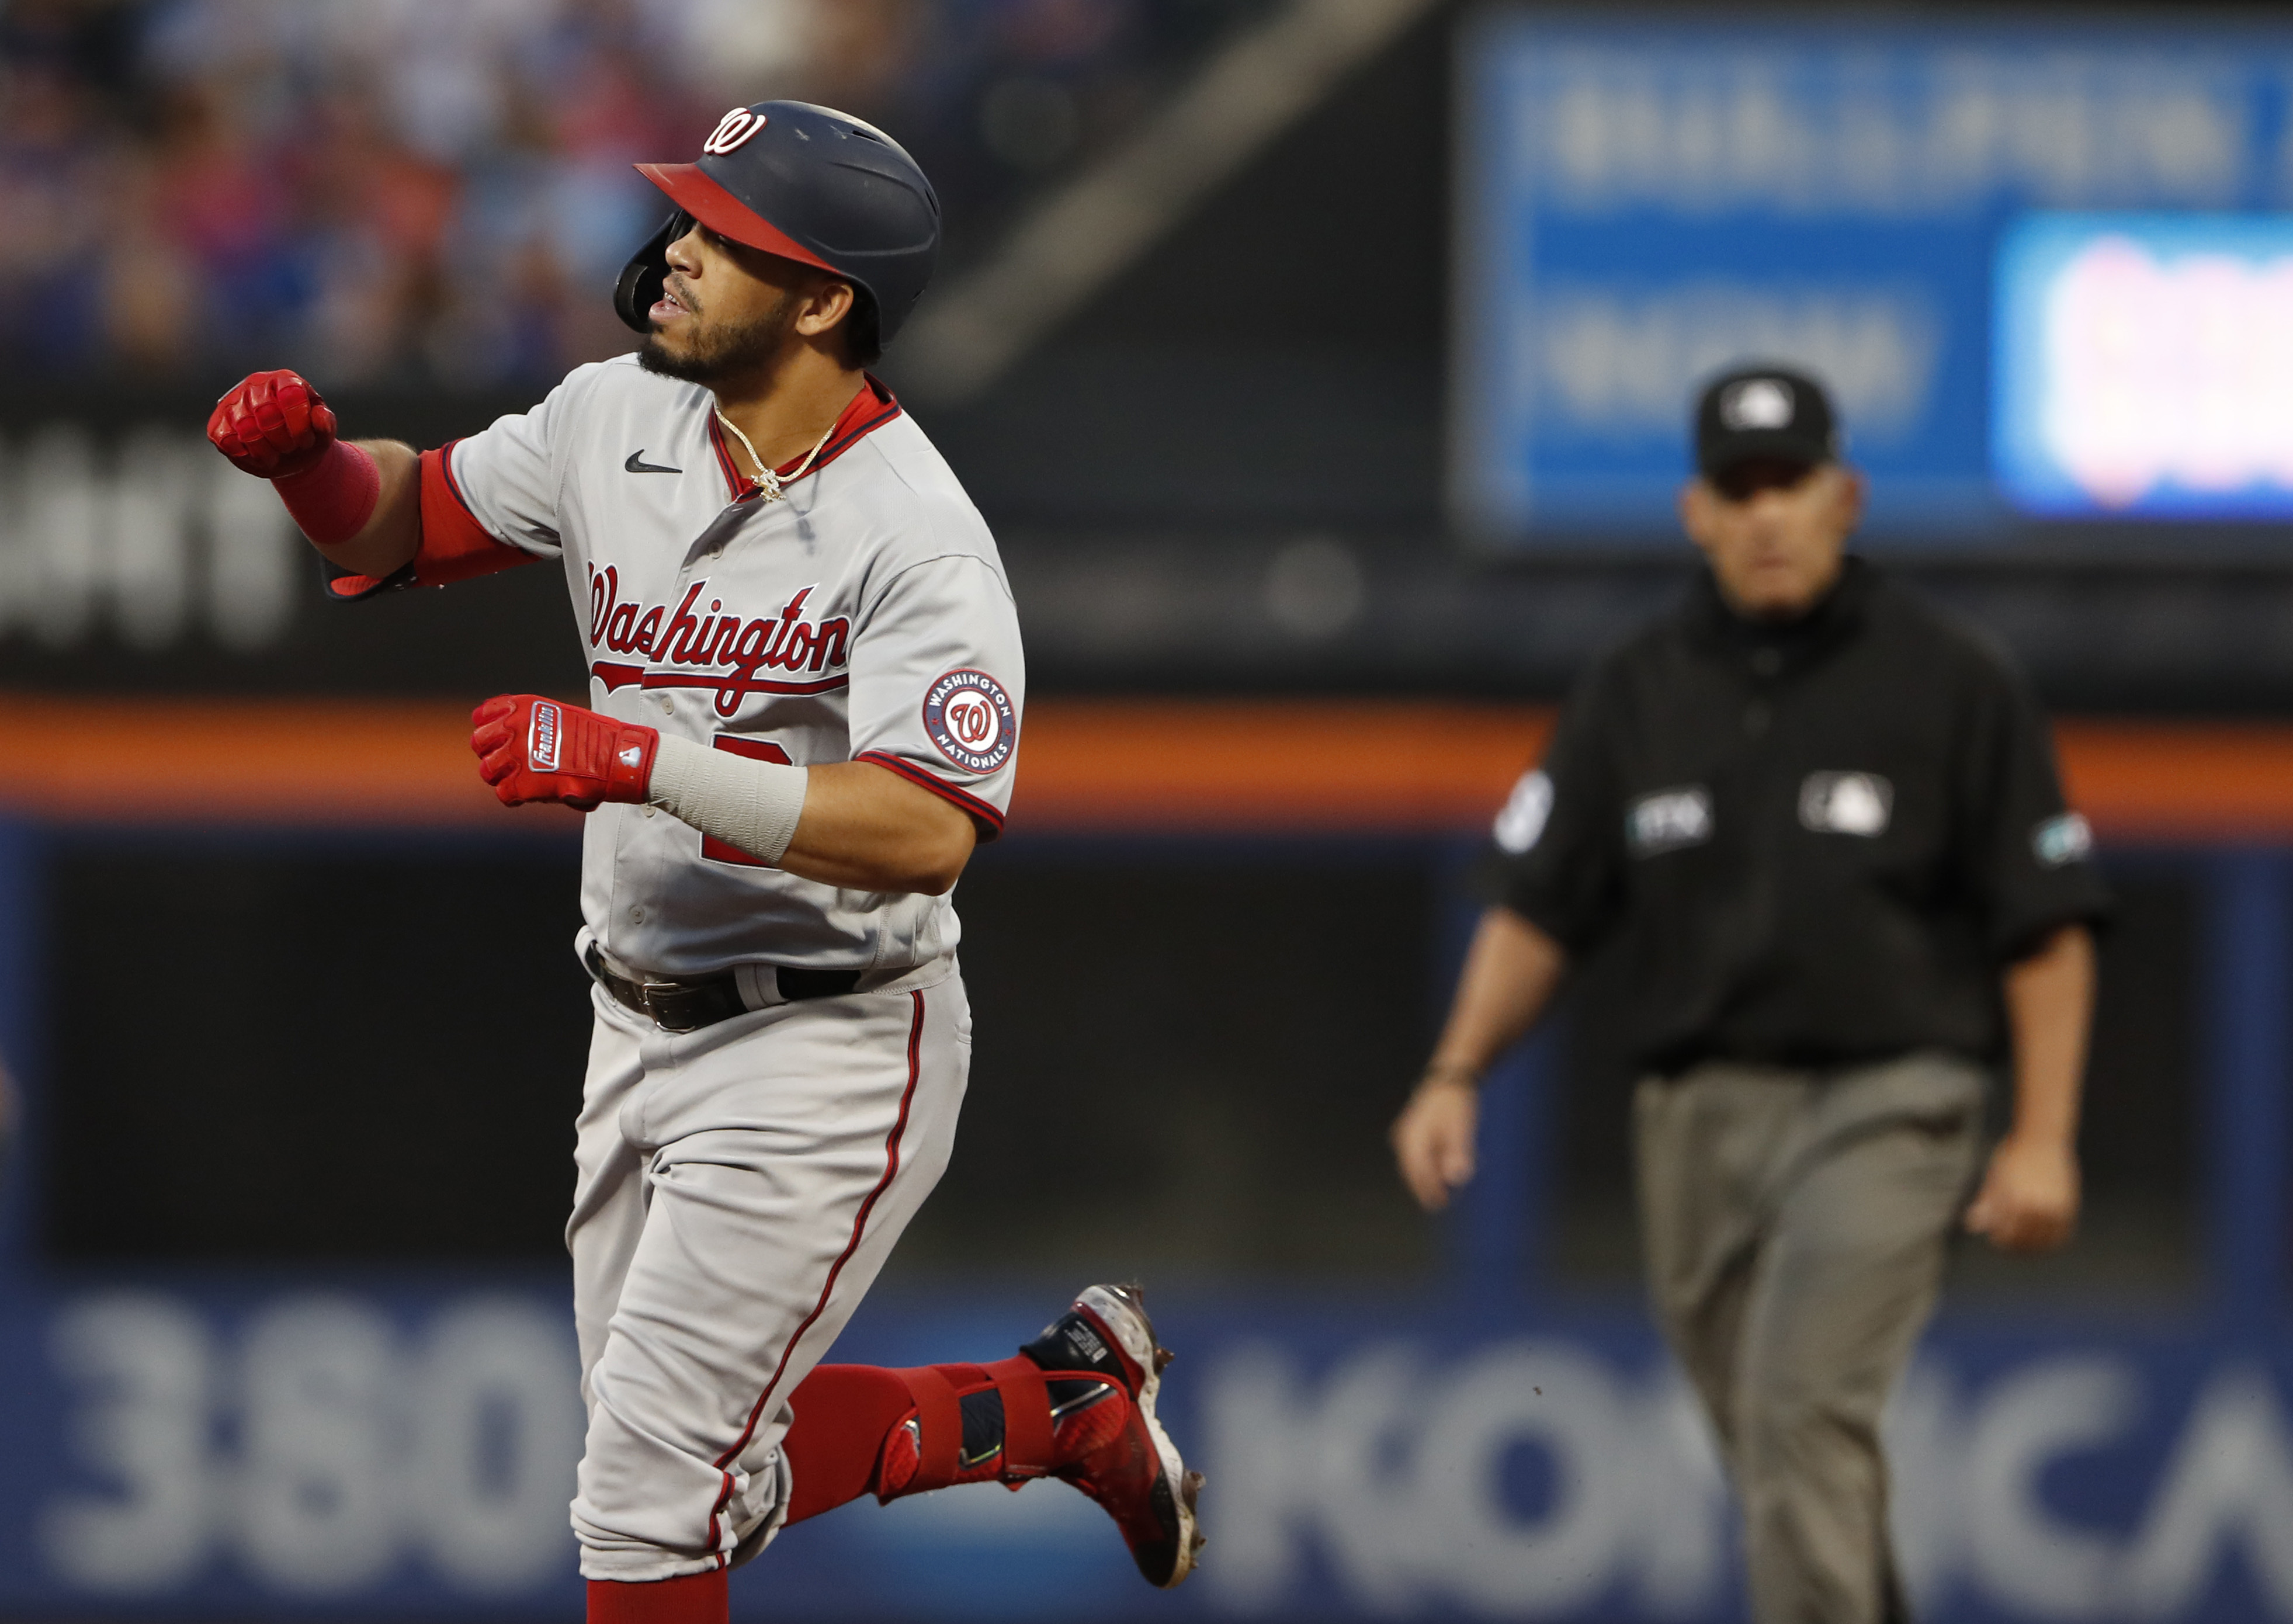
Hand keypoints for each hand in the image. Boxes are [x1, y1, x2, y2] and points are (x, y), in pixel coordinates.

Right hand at [207, 369, 338, 478]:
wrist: (288, 454)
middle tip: (290, 449)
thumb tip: (319, 415)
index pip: (290, 395)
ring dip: (265, 451)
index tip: (305, 441)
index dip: (299, 424)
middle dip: (283, 440)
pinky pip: (225, 440)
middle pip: (266, 413)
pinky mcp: (217, 423)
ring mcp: (233, 402)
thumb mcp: (323, 432)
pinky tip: (256, 455)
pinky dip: (244, 454)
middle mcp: (256, 384)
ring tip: (275, 455)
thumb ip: (326, 423)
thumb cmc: (306, 437)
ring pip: (244, 427)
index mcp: (285, 380)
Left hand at [471, 694, 658, 811]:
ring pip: (488, 770)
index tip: (497, 739)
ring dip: (501, 777)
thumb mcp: (561, 715)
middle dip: (490, 754)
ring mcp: (517, 756)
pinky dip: (514, 797)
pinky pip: (504, 794)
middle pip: (479, 743)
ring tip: (518, 781)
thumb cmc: (598, 738)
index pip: (483, 715)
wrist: (616, 758)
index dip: (488, 729)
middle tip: (506, 763)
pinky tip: (528, 795)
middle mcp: (514, 728)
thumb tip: (520, 737)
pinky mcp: (523, 784)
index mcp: (523, 707)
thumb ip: (535, 723)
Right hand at [1390, 1071, 1478, 1211]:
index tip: (1440, 1203)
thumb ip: (1458, 1153)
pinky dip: (1430, 1162)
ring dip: (1429, 1174)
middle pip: (1413, 1169)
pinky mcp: (1414, 1130)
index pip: (1418, 1172)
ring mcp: (1407, 1132)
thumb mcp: (1461, 1128)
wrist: (1451, 1076)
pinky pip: (1419, 1152)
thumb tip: (1456, 1179)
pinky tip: (1443, 1165)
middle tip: (1440, 1201)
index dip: (1428, 1189)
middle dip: (1426, 1186)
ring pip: (1416, 1161)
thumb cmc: (1456, 1102)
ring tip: (1445, 1186)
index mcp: (1413, 1139)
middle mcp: (1405, 1137)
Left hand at [1964, 1135, 2079, 1252]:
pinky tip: (2042, 1239)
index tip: (1996, 1240)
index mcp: (2013, 1201)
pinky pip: (2061, 1236)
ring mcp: (2055, 1209)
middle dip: (2014, 1246)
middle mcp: (2036, 1207)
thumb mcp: (1994, 1178)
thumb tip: (1972, 1227)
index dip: (1999, 1241)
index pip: (2004, 1236)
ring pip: (2043, 1243)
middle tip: (2010, 1245)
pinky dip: (2052, 1242)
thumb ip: (1986, 1204)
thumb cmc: (2013, 1156)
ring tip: (2025, 1243)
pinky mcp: (2069, 1208)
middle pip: (2023, 1242)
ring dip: (2033, 1247)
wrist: (2043, 1138)